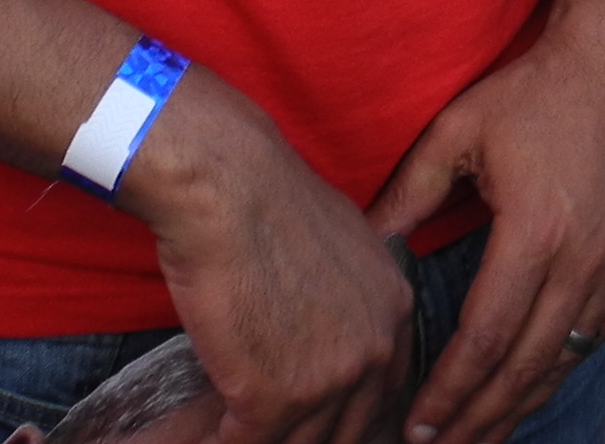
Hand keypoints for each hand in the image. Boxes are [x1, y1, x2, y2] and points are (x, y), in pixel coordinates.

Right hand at [124, 77, 416, 443]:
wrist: (228, 187)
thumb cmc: (270, 201)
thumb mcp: (344, 244)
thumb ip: (350, 298)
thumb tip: (325, 328)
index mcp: (396, 311)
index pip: (383, 393)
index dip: (347, 415)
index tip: (318, 421)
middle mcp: (374, 350)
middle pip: (347, 429)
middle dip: (310, 435)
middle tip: (275, 431)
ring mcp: (328, 380)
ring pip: (298, 443)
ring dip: (265, 441)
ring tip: (239, 435)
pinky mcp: (271, 398)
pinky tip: (209, 439)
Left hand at [365, 0, 604, 443]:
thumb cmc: (541, 89)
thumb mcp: (460, 130)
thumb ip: (410, 194)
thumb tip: (369, 244)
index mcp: (535, 232)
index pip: (485, 340)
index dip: (449, 392)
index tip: (418, 425)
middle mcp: (583, 260)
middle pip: (525, 368)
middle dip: (479, 417)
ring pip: (564, 361)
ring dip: (520, 405)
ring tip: (482, 434)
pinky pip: (597, 336)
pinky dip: (560, 368)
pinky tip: (532, 384)